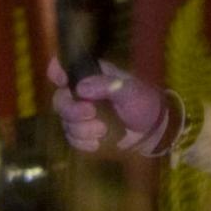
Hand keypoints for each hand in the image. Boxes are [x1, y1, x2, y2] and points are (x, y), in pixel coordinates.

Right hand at [48, 58, 170, 155]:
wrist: (153, 131)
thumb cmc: (143, 102)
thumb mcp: (130, 90)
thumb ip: (107, 85)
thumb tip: (80, 88)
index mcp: (92, 76)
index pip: (66, 67)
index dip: (57, 71)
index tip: (61, 80)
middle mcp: (81, 94)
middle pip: (60, 100)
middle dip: (72, 110)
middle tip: (91, 113)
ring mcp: (81, 115)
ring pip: (65, 122)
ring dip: (81, 129)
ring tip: (103, 130)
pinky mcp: (84, 134)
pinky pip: (72, 139)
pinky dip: (82, 142)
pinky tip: (97, 143)